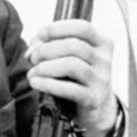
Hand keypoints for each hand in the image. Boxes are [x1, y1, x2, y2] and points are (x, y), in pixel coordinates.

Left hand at [26, 19, 118, 136]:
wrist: (97, 108)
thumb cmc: (77, 77)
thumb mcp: (69, 57)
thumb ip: (51, 46)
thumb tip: (33, 47)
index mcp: (101, 43)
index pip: (82, 27)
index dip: (56, 29)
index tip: (38, 35)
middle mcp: (104, 59)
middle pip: (73, 46)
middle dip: (46, 50)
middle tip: (33, 58)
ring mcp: (101, 80)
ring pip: (71, 65)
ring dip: (45, 68)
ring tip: (32, 73)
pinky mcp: (93, 98)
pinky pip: (69, 89)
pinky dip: (48, 84)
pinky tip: (35, 82)